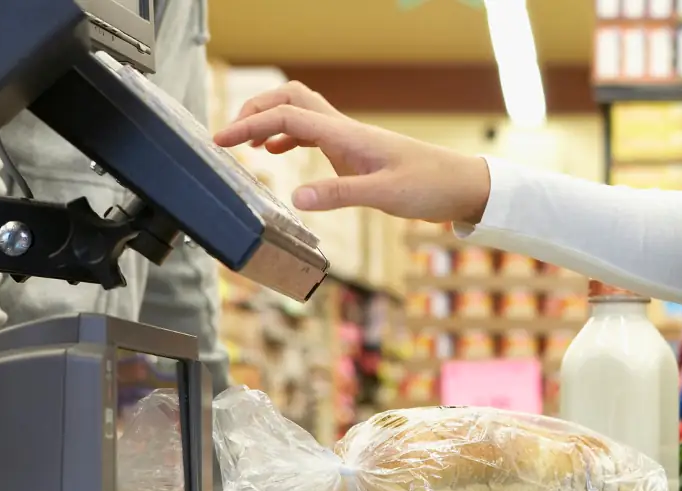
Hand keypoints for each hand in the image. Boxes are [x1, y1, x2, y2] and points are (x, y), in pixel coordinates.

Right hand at [213, 82, 491, 223]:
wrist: (461, 186)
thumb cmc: (430, 186)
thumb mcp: (384, 195)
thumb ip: (339, 195)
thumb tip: (295, 199)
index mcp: (346, 135)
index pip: (286, 116)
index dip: (248, 125)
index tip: (220, 141)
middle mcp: (345, 130)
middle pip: (289, 100)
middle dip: (255, 111)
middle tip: (229, 137)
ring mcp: (350, 139)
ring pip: (300, 113)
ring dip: (270, 121)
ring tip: (246, 144)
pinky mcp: (356, 152)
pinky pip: (314, 132)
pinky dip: (289, 136)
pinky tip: (278, 153)